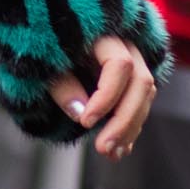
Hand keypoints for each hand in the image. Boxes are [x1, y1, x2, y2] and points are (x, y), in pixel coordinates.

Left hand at [48, 36, 156, 159]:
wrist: (49, 36)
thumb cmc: (45, 48)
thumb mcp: (45, 63)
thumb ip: (61, 84)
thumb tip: (79, 112)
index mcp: (105, 35)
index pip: (120, 65)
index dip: (107, 96)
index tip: (86, 122)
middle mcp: (127, 46)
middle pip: (140, 84)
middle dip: (124, 120)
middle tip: (103, 148)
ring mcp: (134, 63)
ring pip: (144, 97)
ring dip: (130, 129)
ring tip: (110, 153)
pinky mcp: (131, 82)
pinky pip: (139, 105)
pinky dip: (129, 129)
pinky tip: (117, 150)